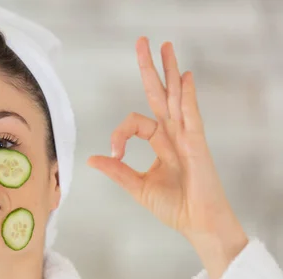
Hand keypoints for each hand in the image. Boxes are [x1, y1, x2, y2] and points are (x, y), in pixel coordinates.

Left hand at [86, 37, 247, 278]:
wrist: (197, 224)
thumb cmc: (174, 207)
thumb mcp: (137, 186)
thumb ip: (117, 170)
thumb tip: (92, 159)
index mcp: (160, 143)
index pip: (135, 123)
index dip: (120, 134)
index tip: (114, 153)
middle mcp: (173, 135)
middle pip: (160, 95)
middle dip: (151, 69)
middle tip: (143, 43)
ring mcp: (186, 137)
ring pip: (176, 97)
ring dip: (170, 72)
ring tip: (165, 47)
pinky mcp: (197, 144)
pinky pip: (191, 115)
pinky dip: (188, 96)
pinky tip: (184, 77)